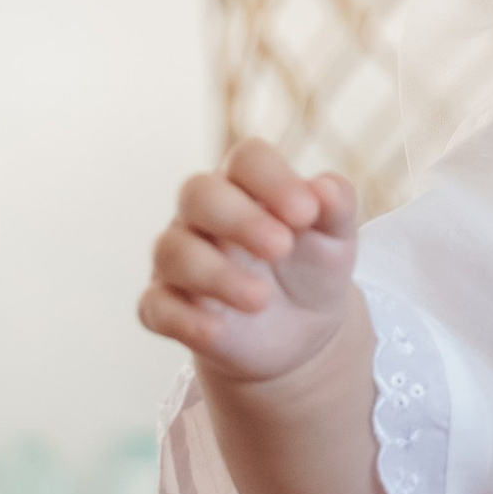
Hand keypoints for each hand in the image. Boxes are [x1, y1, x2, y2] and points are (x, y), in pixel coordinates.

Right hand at [140, 137, 360, 382]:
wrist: (301, 333)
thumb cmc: (311, 270)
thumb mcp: (336, 240)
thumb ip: (336, 207)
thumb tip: (323, 189)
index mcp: (247, 186)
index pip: (247, 160)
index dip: (273, 179)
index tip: (306, 213)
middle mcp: (204, 215)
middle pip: (198, 193)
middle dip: (238, 219)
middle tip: (281, 248)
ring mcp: (180, 259)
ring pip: (173, 251)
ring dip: (215, 274)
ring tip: (261, 299)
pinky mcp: (166, 306)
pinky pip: (156, 306)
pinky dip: (183, 319)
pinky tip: (216, 330)